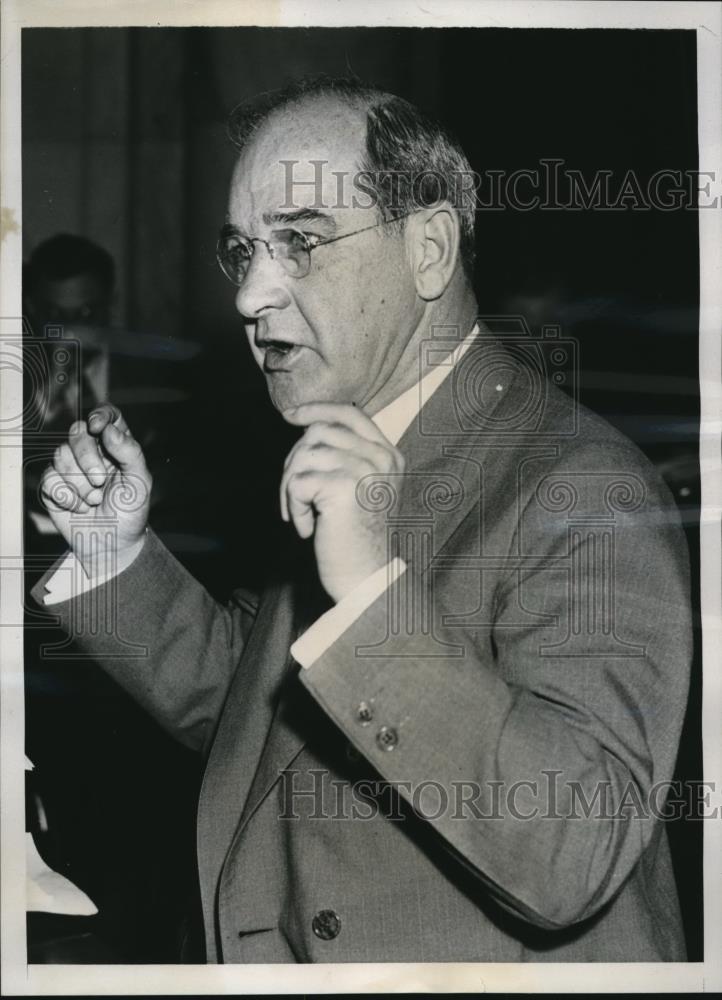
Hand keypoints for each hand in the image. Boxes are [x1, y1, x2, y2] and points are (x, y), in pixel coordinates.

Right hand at [40, 404, 151, 577]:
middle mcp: (92, 452)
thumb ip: (130, 452)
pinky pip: (49, 478)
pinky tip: (80, 507)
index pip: (107, 415)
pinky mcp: (54, 486)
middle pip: (77, 432)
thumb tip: (109, 429)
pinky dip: (66, 496)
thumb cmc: (130, 513)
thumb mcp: (140, 483)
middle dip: (87, 457)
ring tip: (94, 499)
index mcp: (116, 446)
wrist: (112, 545)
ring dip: (79, 482)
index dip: (100, 415)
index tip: (98, 428)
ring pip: (60, 454)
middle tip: (100, 481)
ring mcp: (71, 468)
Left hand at [281, 403, 404, 602]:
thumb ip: (344, 455)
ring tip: (302, 514)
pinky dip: (293, 508)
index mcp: (388, 454)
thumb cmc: (356, 536)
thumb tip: (306, 427)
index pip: (349, 413)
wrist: (366, 577)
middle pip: (317, 433)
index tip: (289, 415)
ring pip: (302, 456)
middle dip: (294, 462)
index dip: (316, 409)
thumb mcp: (359, 486)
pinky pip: (297, 483)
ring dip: (290, 488)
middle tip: (295, 496)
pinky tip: (306, 529)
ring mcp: (363, 470)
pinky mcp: (341, 488)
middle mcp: (380, 457)